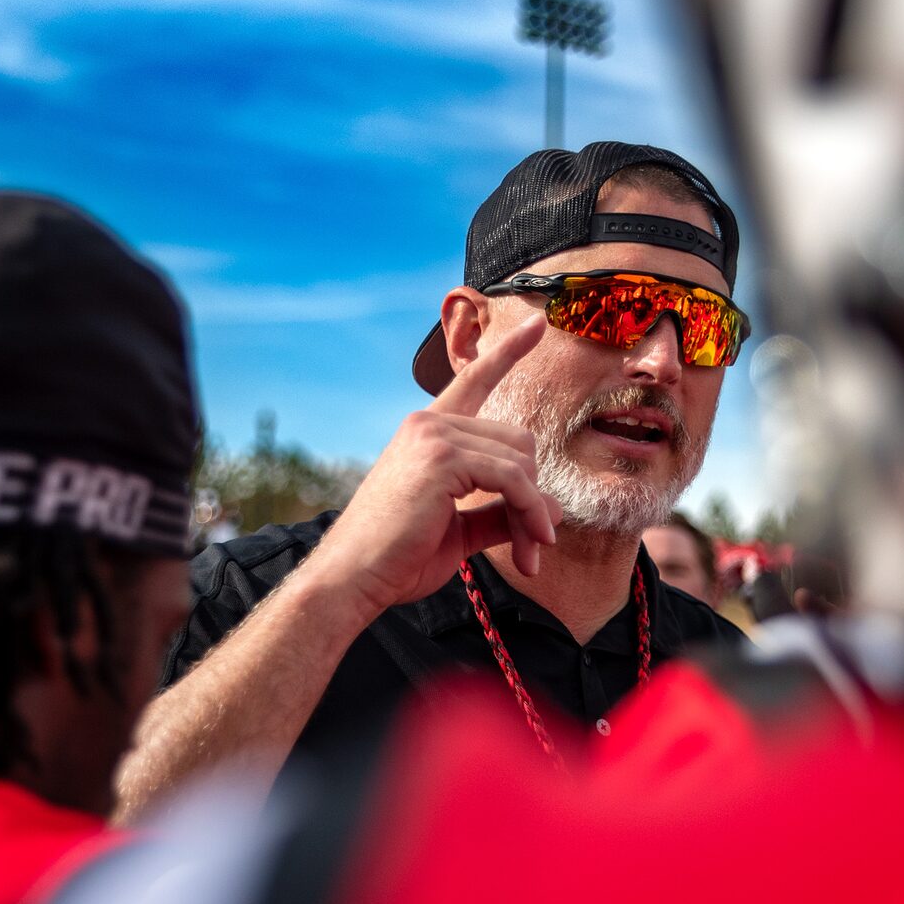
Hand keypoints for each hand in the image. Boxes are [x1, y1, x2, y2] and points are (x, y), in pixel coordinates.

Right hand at [309, 314, 562, 616]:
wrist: (354, 578)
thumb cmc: (397, 558)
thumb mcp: (459, 529)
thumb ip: (498, 512)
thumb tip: (549, 510)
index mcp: (427, 432)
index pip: (474, 380)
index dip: (507, 353)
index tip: (536, 325)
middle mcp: (429, 423)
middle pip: (518, 441)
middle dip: (533, 496)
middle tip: (536, 543)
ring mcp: (434, 435)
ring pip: (520, 462)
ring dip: (533, 514)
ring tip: (531, 555)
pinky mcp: (443, 458)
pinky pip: (513, 479)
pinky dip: (529, 513)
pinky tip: (529, 546)